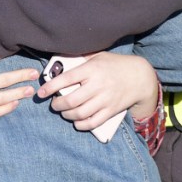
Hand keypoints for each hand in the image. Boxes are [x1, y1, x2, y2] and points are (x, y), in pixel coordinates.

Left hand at [37, 53, 157, 130]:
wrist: (140, 77)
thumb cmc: (114, 64)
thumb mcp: (97, 56)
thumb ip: (80, 60)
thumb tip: (58, 63)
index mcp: (92, 69)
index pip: (66, 79)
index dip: (51, 87)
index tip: (41, 92)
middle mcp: (98, 85)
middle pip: (71, 100)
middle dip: (57, 105)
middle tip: (53, 104)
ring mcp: (105, 99)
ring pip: (80, 113)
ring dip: (67, 115)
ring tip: (64, 112)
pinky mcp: (111, 111)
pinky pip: (93, 123)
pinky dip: (81, 125)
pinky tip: (76, 121)